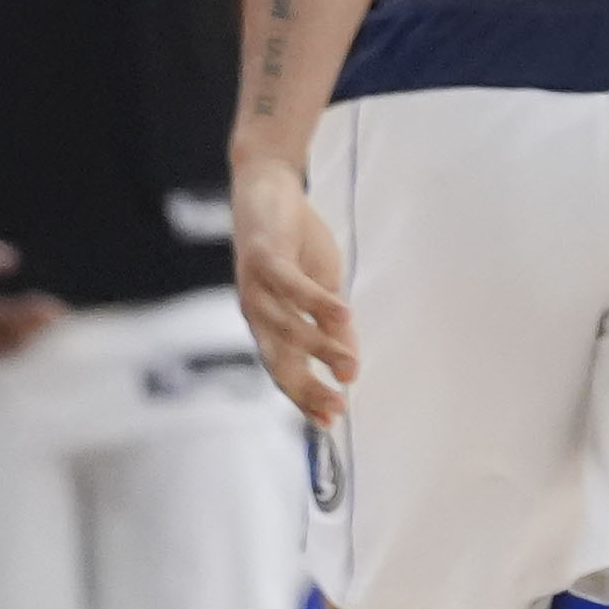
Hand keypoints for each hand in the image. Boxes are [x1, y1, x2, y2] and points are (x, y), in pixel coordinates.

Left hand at [230, 161, 355, 420]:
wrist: (267, 188)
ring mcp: (258, 287)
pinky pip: (292, 288)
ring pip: (286, 329)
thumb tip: (349, 362)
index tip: (332, 420)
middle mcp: (257, 313)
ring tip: (351, 365)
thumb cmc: (294, 240)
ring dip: (320, 349)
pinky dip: (317, 304)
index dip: (307, 396)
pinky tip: (345, 316)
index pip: (287, 369)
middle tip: (336, 408)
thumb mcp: (322, 285)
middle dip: (307, 387)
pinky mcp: (266, 259)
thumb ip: (331, 323)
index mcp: (270, 323)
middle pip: (279, 361)